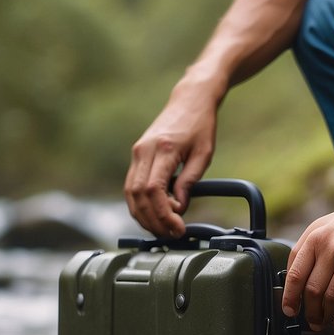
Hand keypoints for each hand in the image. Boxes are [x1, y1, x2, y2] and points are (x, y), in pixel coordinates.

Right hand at [124, 87, 217, 237]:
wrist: (190, 100)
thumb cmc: (201, 124)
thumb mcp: (204, 154)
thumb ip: (190, 181)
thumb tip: (179, 207)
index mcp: (163, 149)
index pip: (153, 190)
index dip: (163, 214)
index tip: (178, 227)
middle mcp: (144, 150)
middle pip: (137, 195)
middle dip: (152, 220)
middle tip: (170, 234)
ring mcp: (137, 152)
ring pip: (129, 193)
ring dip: (143, 215)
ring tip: (162, 229)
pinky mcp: (137, 154)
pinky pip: (131, 185)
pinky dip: (140, 204)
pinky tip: (154, 214)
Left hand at [281, 200, 333, 329]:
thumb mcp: (320, 227)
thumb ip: (303, 250)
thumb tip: (291, 281)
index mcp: (315, 238)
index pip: (296, 274)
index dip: (290, 298)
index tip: (290, 311)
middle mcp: (332, 248)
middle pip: (314, 290)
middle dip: (310, 312)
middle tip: (311, 321)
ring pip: (333, 298)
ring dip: (326, 316)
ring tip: (325, 321)